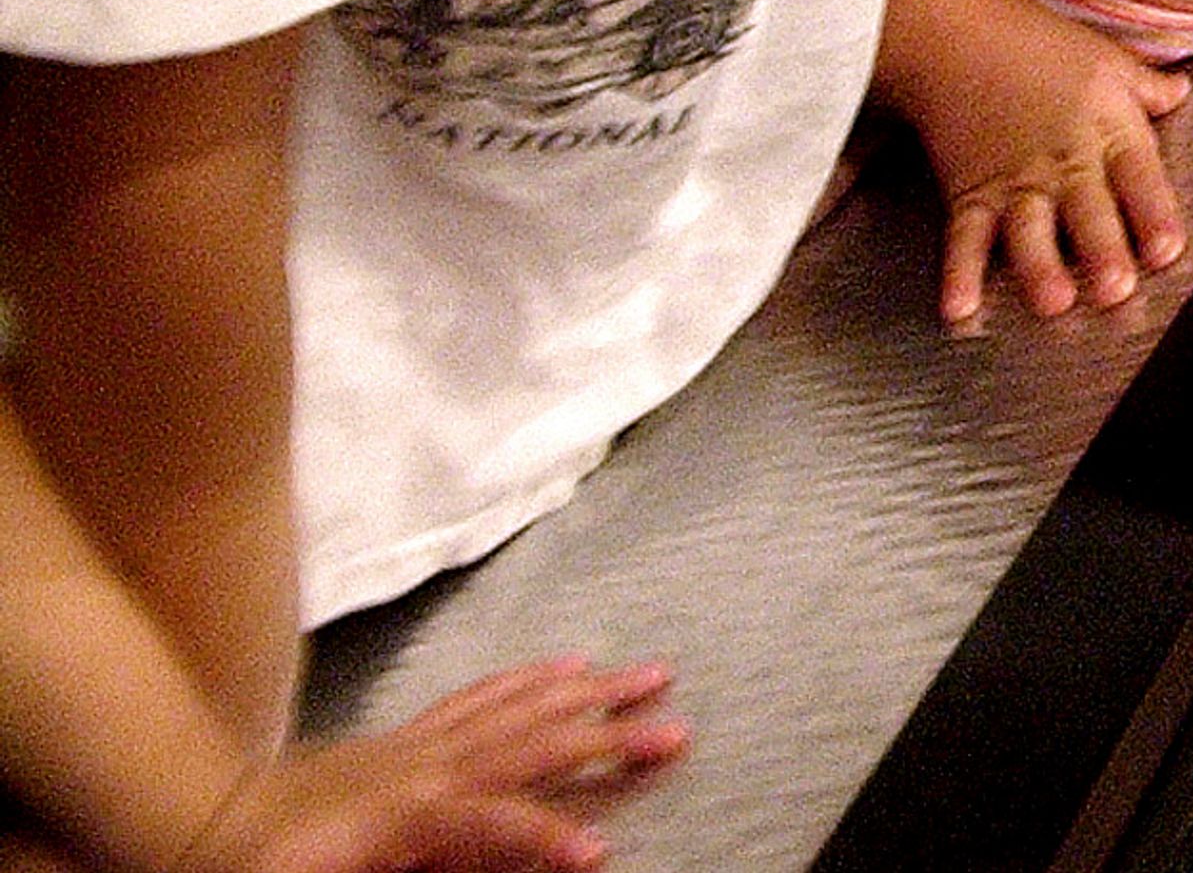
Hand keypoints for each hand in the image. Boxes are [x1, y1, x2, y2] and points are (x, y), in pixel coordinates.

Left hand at [185, 660, 684, 872]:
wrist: (192, 825)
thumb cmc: (257, 870)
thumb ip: (418, 866)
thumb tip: (487, 861)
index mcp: (400, 812)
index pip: (493, 820)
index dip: (547, 835)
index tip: (601, 852)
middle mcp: (419, 766)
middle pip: (527, 743)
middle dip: (605, 736)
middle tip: (675, 730)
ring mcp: (415, 744)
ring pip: (516, 707)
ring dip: (588, 693)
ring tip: (649, 678)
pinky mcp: (405, 737)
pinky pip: (482, 697)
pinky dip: (532, 678)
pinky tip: (566, 665)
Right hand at [892, 0, 1189, 325]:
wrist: (954, 33)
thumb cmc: (1035, 42)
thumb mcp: (1105, 59)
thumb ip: (1146, 87)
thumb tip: (1182, 93)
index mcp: (1107, 129)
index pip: (1139, 176)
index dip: (1154, 214)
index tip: (1167, 249)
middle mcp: (1064, 160)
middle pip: (1088, 211)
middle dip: (1102, 250)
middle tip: (1115, 289)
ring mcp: (1015, 180)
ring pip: (1030, 230)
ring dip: (1041, 268)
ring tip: (1054, 303)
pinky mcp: (969, 191)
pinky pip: (964, 237)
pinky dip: (959, 274)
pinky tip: (960, 309)